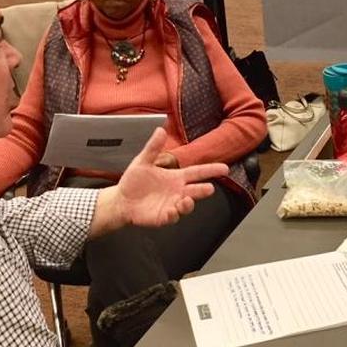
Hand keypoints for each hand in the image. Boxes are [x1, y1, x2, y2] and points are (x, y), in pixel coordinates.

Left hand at [94, 129, 228, 233]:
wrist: (121, 200)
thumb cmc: (134, 181)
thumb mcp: (143, 161)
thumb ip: (153, 147)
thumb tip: (160, 130)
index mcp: (176, 177)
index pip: (197, 172)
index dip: (211, 170)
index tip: (224, 168)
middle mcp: (177, 191)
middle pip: (196, 190)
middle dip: (204, 190)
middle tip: (209, 189)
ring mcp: (172, 204)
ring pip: (187, 205)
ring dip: (189, 204)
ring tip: (187, 200)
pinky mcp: (164, 216)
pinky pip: (172, 217)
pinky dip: (173, 214)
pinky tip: (170, 210)